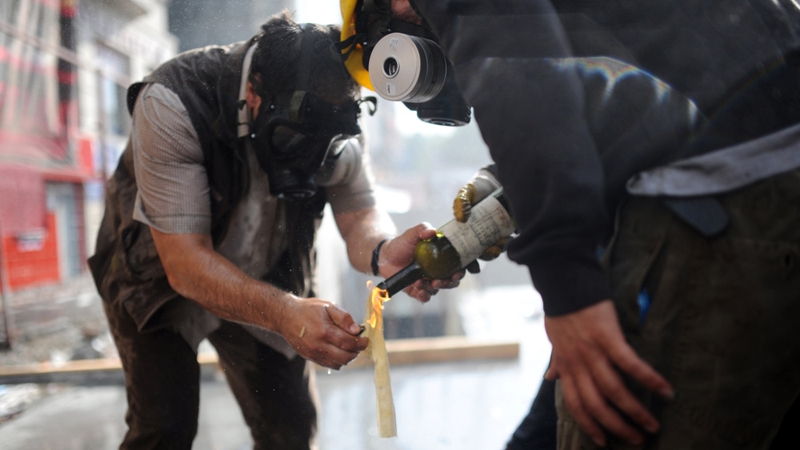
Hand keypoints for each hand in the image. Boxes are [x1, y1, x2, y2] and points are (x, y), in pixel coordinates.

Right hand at [279, 297, 367, 369]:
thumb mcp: (328, 306)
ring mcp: (313, 353)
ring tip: (349, 346)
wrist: (286, 316)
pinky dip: (338, 360)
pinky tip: (339, 350)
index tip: (366, 340)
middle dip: (356, 352)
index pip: (349, 343)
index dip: (361, 343)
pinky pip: (330, 365)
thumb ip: (344, 318)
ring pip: (338, 364)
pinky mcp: (310, 357)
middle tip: (359, 344)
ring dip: (348, 357)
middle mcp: (318, 345)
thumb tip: (357, 330)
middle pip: (345, 357)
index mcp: (324, 331)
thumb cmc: (309, 309)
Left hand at [379, 223, 464, 301]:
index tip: (463, 271)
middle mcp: (439, 270)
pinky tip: (419, 290)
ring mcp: (429, 281)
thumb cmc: (402, 243)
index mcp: (443, 257)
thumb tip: (433, 231)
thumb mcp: (412, 234)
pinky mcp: (419, 290)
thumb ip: (422, 229)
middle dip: (450, 282)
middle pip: (453, 280)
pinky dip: (424, 295)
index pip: (460, 263)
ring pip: (439, 289)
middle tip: (440, 280)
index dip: (467, 267)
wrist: (385, 256)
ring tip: (421, 282)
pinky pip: (426, 296)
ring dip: (434, 287)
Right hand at [453, 167, 504, 262]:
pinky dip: (507, 243)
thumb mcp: (466, 193)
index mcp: (463, 233)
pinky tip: (508, 238)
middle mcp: (478, 237)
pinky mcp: (505, 231)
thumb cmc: (475, 189)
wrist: (493, 182)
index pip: (462, 252)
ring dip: (497, 251)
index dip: (466, 263)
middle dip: (485, 257)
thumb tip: (461, 219)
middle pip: (480, 254)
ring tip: (499, 245)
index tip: (470, 267)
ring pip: (494, 249)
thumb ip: (461, 203)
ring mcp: (492, 235)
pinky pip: (506, 241)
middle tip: (490, 252)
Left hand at [544, 300, 673, 446]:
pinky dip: (648, 379)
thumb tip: (550, 378)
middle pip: (597, 405)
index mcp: (566, 366)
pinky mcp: (608, 336)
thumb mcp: (554, 339)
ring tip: (653, 425)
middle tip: (638, 440)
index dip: (590, 425)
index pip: (576, 405)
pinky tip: (665, 391)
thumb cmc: (562, 310)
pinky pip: (629, 364)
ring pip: (613, 391)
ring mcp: (592, 351)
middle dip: (618, 427)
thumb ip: (557, 361)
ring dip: (635, 412)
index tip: (603, 441)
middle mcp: (578, 363)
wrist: (563, 282)